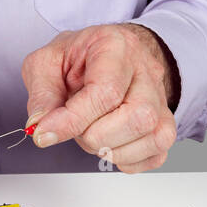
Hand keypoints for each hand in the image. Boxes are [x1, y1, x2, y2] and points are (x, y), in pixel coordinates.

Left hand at [21, 24, 177, 172]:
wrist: (106, 55)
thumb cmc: (80, 57)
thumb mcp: (46, 63)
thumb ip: (41, 95)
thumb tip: (40, 127)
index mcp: (116, 46)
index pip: (106, 92)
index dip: (73, 120)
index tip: (46, 132)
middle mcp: (146, 71)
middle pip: (138, 117)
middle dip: (96, 135)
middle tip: (77, 126)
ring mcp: (160, 100)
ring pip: (154, 138)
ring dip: (112, 149)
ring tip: (93, 132)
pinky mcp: (165, 124)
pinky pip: (156, 155)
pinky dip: (127, 159)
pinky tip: (109, 144)